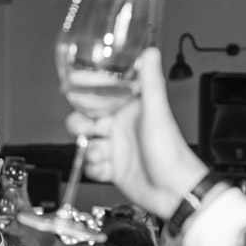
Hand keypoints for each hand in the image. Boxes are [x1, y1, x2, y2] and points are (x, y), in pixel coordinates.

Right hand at [64, 47, 206, 218]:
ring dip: (91, 150)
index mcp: (131, 110)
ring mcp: (116, 149)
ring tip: (105, 155)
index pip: (102, 93)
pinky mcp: (112, 169)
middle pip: (86, 119)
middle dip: (80, 124)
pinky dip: (95, 169)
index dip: (86, 89)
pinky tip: (108, 170)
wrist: (174, 192)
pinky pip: (91, 166)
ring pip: (87, 143)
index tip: (71, 84)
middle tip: (86, 129)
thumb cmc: (171, 153)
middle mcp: (122, 127)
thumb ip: (150, 82)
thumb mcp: (157, 113)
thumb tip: (151, 53)